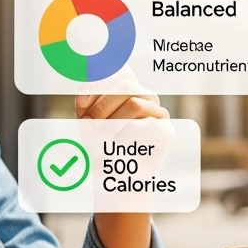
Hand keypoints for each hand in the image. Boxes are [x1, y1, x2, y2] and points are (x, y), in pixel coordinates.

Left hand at [76, 92, 166, 247]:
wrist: (111, 178)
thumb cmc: (97, 146)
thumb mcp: (85, 119)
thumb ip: (86, 99)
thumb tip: (89, 87)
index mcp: (126, 89)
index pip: (118, 70)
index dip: (98, 83)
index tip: (80, 105)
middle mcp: (144, 96)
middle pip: (124, 84)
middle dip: (101, 106)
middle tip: (89, 127)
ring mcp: (158, 112)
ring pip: (134, 102)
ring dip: (111, 123)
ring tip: (104, 141)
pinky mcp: (167, 130)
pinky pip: (145, 124)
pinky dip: (127, 137)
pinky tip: (122, 148)